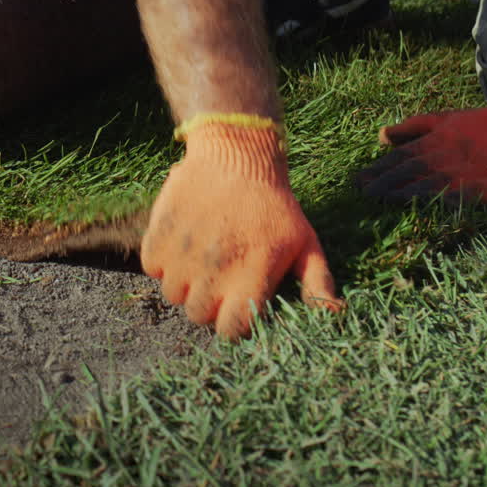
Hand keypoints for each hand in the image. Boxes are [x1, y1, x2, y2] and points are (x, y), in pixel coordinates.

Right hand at [141, 123, 341, 337]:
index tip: (237, 305)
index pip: (230, 330)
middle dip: (208, 303)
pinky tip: (182, 243)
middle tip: (218, 279)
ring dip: (184, 283)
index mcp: (250, 278)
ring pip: (172, 294)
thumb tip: (334, 314)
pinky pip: (151, 267)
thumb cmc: (275, 204)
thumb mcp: (306, 242)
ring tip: (200, 260)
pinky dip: (162, 260)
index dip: (233, 323)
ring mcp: (182, 255)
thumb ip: (318, 282)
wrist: (236, 156)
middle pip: (198, 315)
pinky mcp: (158, 235)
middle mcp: (213, 273)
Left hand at [356, 95, 486, 202]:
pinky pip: (452, 198)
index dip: (376, 168)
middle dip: (381, 182)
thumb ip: (414, 127)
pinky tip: (415, 210)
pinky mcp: (479, 189)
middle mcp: (443, 156)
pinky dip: (433, 204)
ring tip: (378, 201)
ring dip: (399, 194)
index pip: (398, 156)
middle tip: (359, 192)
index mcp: (434, 141)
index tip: (357, 179)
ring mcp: (460, 173)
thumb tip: (381, 135)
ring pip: (422, 185)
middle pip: (406, 170)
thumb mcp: (447, 119)